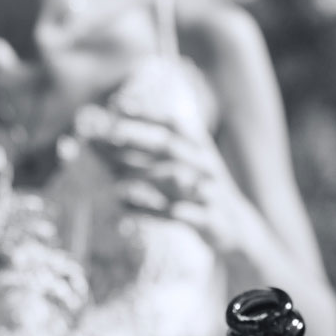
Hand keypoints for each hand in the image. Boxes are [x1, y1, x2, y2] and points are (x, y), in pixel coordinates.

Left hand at [80, 105, 241, 244]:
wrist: (236, 230)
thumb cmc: (196, 195)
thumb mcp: (175, 174)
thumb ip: (141, 159)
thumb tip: (99, 144)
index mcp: (199, 149)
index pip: (171, 124)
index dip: (145, 114)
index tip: (115, 105)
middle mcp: (204, 165)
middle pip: (169, 146)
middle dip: (139, 138)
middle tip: (109, 135)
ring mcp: (207, 192)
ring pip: (175, 177)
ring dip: (144, 175)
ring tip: (114, 178)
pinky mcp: (207, 220)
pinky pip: (177, 215)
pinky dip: (151, 211)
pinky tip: (123, 209)